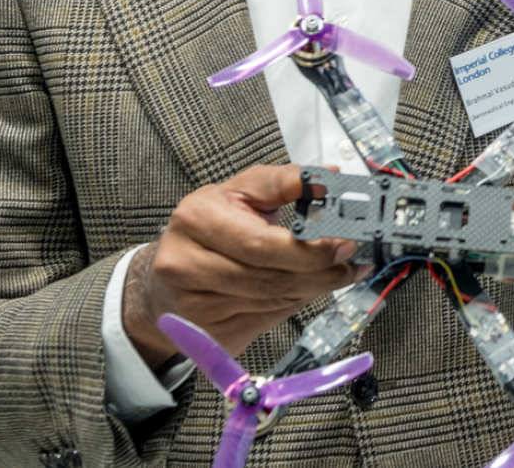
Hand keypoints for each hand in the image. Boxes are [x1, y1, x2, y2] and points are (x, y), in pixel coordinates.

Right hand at [123, 164, 360, 366]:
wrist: (162, 277)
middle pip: (271, 278)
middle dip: (320, 272)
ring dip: (312, 289)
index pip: (263, 244)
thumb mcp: (241, 190)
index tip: (344, 243)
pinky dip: (292, 306)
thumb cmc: (209, 227)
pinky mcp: (204, 335)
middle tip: (350, 263)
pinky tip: (304, 290)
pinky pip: (264, 321)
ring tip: (336, 273)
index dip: (310, 249)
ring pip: (272, 302)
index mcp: (196, 219)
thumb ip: (284, 181)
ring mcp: (193, 306)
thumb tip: (329, 179)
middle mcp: (186, 265)